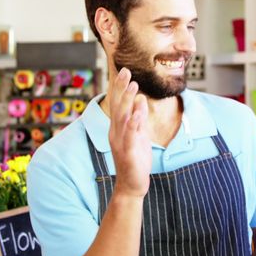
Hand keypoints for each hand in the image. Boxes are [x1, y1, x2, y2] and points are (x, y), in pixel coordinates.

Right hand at [107, 68, 151, 197]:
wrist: (132, 185)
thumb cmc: (136, 159)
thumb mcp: (140, 135)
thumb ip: (139, 118)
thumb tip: (140, 100)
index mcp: (118, 128)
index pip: (118, 104)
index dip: (120, 87)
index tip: (124, 71)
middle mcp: (116, 132)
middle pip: (117, 106)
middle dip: (121, 88)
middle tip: (126, 71)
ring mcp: (121, 141)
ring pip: (122, 117)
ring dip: (127, 100)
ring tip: (133, 85)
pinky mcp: (128, 151)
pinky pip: (130, 135)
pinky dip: (133, 123)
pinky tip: (137, 112)